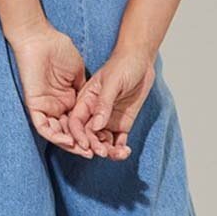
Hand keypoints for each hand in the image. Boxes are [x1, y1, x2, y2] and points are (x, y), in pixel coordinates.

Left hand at [9, 22, 92, 156]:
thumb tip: (97, 104)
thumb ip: (86, 91)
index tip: (103, 142)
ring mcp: (44, 107)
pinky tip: (68, 141)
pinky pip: (43, 126)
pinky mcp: (34, 105)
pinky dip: (54, 135)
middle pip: (68, 132)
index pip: (78, 123)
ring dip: (69, 144)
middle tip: (95, 153)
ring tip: (84, 151)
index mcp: (66, 99)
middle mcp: (55, 106)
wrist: (42, 38)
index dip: (90, 134)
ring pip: (55, 133)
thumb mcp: (78, 73)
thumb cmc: (59, 49)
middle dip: (81, 145)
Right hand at [68, 45, 155, 159]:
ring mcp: (107, 120)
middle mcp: (93, 114)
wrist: (140, 61)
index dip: (78, 136)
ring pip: (102, 142)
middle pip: (88, 136)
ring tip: (118, 154)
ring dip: (108, 151)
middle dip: (93, 146)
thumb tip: (97, 126)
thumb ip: (103, 104)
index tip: (85, 146)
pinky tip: (125, 152)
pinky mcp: (121, 124)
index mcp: (85, 102)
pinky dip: (120, 149)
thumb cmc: (123, 65)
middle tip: (102, 152)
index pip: (75, 123)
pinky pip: (117, 141)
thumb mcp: (112, 82)